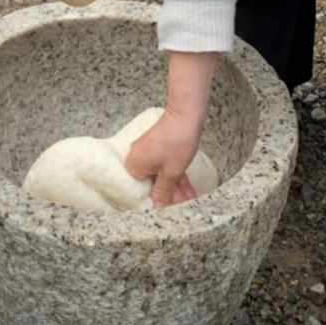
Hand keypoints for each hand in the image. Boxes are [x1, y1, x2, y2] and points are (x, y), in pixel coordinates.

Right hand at [125, 49, 216, 205]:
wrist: (185, 115)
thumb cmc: (176, 141)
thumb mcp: (171, 172)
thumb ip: (163, 191)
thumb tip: (156, 205)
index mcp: (135, 165)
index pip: (142, 191)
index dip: (157, 201)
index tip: (171, 209)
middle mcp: (138, 158)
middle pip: (152, 183)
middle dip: (170, 195)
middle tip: (185, 204)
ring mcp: (148, 152)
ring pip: (161, 175)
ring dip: (175, 186)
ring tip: (190, 197)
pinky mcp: (158, 147)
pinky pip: (165, 166)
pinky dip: (175, 175)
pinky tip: (188, 187)